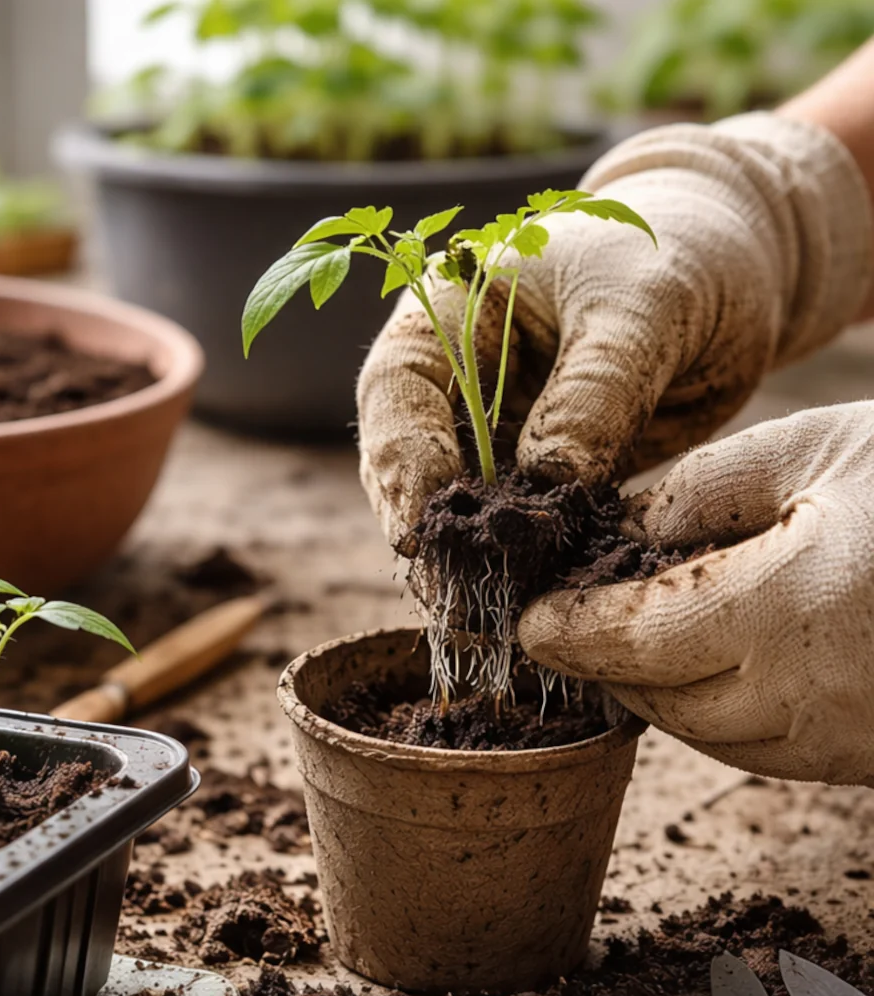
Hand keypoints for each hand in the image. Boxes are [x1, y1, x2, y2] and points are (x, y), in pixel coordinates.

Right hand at [357, 114, 871, 554]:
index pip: (396, 387)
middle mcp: (455, 380)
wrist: (730, 271)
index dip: (400, 456)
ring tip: (482, 611)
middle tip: (448, 592)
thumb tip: (547, 482)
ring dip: (466, 557)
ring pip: (455, 506)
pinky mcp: (537, 477)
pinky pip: (516, 528)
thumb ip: (593, 390)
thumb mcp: (643, 307)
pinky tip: (531, 599)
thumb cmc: (679, 254)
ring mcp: (494, 434)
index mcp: (451, 311)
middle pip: (406, 460)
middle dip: (426, 526)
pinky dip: (521, 564)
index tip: (423, 522)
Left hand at [518, 402, 873, 785]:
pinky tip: (702, 665)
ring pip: (703, 733)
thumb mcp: (818, 448)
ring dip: (652, 692)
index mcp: (789, 610)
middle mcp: (809, 696)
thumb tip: (620, 525)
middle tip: (561, 629)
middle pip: (657, 698)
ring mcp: (844, 741)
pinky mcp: (867, 758)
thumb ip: (704, 487)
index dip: (568, 634)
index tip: (525, 622)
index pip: (635, 641)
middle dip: (600, 665)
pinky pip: (759, 748)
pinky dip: (713, 710)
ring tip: (622, 643)